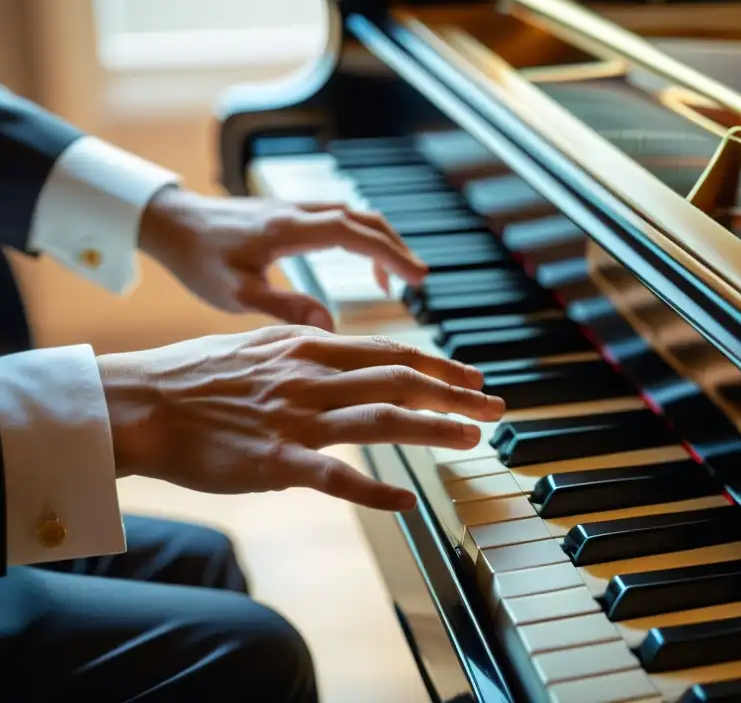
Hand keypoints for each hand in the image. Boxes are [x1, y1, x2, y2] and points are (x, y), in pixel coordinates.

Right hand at [98, 326, 503, 510]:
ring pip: (382, 418)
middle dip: (455, 394)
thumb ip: (308, 345)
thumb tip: (341, 343)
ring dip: (434, 428)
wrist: (142, 403)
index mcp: (310, 346)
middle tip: (494, 408)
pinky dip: (376, 492)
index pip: (393, 352)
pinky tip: (407, 503)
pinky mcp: (275, 461)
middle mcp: (313, 376)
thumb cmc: (199, 375)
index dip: (440, 367)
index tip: (473, 379)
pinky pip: (335, 478)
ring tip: (471, 439)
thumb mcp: (261, 341)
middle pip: (401, 380)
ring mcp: (296, 418)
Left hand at [139, 187, 427, 329]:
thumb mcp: (236, 293)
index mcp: (288, 231)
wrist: (171, 223)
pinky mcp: (293, 214)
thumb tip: (329, 325)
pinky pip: (342, 218)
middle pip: (365, 219)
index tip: (418, 278)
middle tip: (419, 281)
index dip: (390, 254)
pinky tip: (362, 265)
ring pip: (356, 216)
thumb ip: (284, 307)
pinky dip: (364, 238)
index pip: (354, 234)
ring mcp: (297, 209)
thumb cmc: (198, 259)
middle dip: (397, 248)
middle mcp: (298, 212)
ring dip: (382, 242)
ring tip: (396, 279)